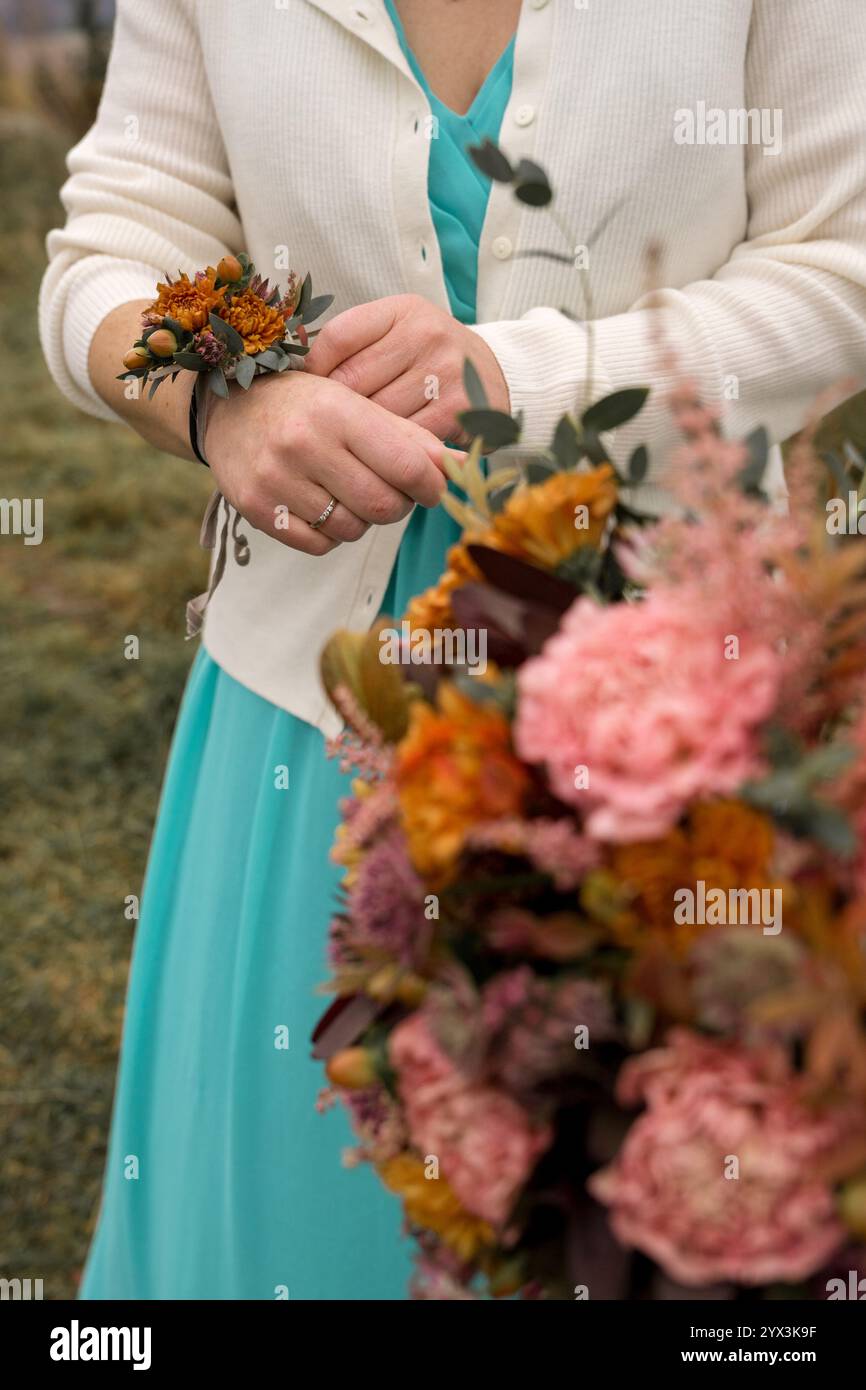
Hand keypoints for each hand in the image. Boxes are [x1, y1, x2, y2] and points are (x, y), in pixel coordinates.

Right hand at [204, 369, 447, 555]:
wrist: (226, 411)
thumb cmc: (303, 405)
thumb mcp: (354, 405)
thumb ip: (408, 436)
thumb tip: (462, 465)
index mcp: (335, 410)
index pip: (406, 465)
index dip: (431, 485)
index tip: (432, 487)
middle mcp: (303, 444)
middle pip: (382, 506)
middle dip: (397, 505)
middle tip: (390, 491)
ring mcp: (276, 480)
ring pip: (352, 529)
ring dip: (362, 520)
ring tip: (349, 494)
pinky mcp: (257, 509)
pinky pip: (319, 545)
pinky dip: (330, 534)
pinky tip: (320, 506)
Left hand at [305, 294, 509, 443]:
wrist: (498, 377)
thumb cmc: (430, 357)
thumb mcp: (398, 331)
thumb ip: (355, 344)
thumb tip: (295, 373)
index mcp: (403, 310)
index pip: (339, 336)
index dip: (314, 369)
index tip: (306, 390)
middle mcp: (426, 334)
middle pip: (353, 382)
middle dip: (334, 409)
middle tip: (322, 426)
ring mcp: (444, 373)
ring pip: (376, 414)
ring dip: (359, 435)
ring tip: (350, 443)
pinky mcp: (458, 410)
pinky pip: (405, 438)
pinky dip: (389, 450)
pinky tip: (381, 454)